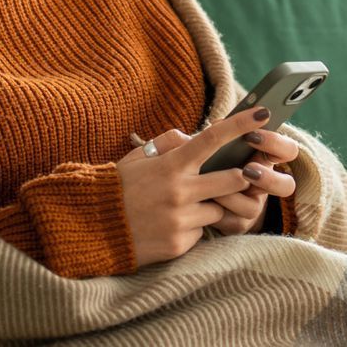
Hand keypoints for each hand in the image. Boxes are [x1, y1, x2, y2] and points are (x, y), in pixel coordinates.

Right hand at [115, 107, 283, 267]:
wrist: (93, 227)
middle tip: (238, 174)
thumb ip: (169, 142)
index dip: (240, 125)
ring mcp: (181, 220)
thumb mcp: (139, 156)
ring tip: (182, 205)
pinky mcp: (179, 244)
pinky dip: (193, 227)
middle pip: (233, 179)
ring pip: (218, 210)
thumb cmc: (118, 186)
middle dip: (241, 176)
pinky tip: (169, 224)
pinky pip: (201, 233)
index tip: (263, 114)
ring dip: (210, 205)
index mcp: (170, 165)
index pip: (212, 139)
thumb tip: (196, 138)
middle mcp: (179, 192)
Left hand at [210, 127, 297, 234]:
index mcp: (263, 157)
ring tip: (215, 190)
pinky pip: (233, 220)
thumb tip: (216, 124)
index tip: (251, 134)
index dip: (275, 142)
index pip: (286, 150)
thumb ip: (217, 133)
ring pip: (254, 207)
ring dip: (233, 196)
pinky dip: (217, 209)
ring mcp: (253, 205)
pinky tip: (205, 202)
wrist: (194, 187)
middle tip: (247, 170)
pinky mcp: (238, 223)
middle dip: (268, 178)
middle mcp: (264, 183)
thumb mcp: (213, 142)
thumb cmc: (208, 157)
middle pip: (287, 186)